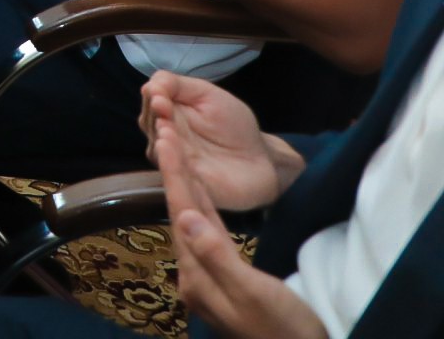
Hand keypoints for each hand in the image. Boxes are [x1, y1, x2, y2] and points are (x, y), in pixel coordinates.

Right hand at [138, 72, 296, 211]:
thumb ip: (177, 85)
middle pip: (148, 125)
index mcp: (167, 115)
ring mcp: (174, 164)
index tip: (160, 95)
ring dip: (160, 139)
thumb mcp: (208, 95)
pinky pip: (175, 178)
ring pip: (157, 152)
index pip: (150, 103)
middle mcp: (165, 140)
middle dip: (153, 115)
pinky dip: (171, 165)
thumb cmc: (234, 125)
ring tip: (165, 129)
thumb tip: (150, 86)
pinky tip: (172, 152)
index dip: (152, 97)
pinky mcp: (188, 187)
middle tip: (162, 107)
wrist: (263, 161)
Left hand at [156, 106, 326, 338]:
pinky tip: (198, 199)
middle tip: (166, 133)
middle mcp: (195, 275)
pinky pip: (207, 235)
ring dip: (184, 187)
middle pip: (180, 213)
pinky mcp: (227, 280)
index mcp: (196, 275)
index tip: (166, 139)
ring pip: (191, 222)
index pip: (180, 213)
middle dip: (173, 173)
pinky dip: (201, 209)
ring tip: (177, 154)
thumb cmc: (285, 330)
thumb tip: (184, 216)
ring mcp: (210, 278)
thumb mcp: (253, 292)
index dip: (175, 174)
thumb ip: (217, 255)